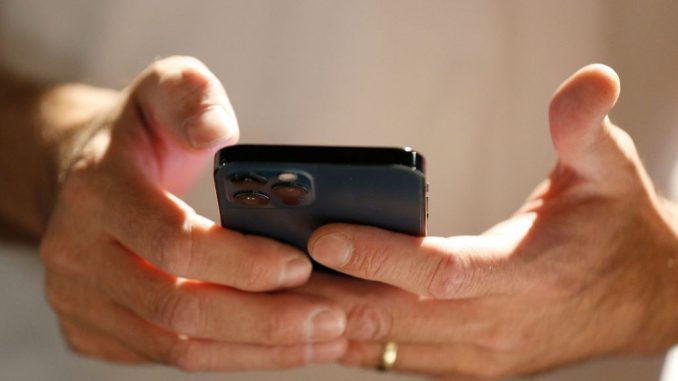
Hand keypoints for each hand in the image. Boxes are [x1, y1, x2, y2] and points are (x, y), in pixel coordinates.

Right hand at [40, 57, 345, 370]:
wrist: (84, 176)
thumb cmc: (139, 133)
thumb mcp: (163, 90)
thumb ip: (191, 96)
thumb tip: (216, 130)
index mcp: (95, 194)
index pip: (175, 243)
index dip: (243, 261)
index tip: (304, 265)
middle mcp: (74, 257)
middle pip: (179, 309)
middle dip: (264, 320)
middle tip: (331, 318)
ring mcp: (79, 304)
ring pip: (178, 346)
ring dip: (257, 349)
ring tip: (321, 337)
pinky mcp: (94, 333)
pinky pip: (171, 357)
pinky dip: (233, 356)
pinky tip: (281, 345)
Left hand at [302, 65, 677, 378]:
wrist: (643, 298)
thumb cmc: (617, 232)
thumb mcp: (611, 171)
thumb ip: (587, 128)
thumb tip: (589, 82)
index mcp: (527, 277)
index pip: (442, 272)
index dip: (381, 256)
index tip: (324, 234)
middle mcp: (496, 327)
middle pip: (394, 316)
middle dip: (325, 294)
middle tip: (263, 269)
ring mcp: (477, 355)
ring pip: (384, 346)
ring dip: (326, 321)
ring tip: (268, 293)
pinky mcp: (465, 365)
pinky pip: (392, 359)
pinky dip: (348, 339)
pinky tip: (308, 315)